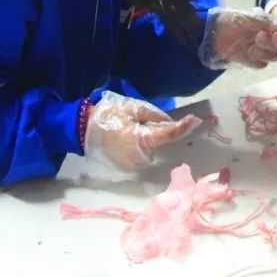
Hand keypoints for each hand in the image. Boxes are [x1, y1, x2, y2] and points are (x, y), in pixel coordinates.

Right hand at [84, 91, 201, 170]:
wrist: (81, 129)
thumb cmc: (108, 116)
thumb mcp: (133, 109)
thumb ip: (154, 116)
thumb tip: (170, 122)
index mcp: (143, 141)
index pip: (168, 135)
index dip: (182, 127)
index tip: (194, 120)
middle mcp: (141, 157)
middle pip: (160, 143)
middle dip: (160, 132)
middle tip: (147, 120)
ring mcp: (133, 165)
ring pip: (150, 149)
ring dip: (149, 139)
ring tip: (133, 127)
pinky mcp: (126, 167)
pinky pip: (140, 154)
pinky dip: (140, 146)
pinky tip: (129, 136)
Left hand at [199, 8, 276, 68]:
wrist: (213, 32)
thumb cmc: (231, 21)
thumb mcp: (249, 18)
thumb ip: (265, 23)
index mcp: (267, 29)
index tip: (275, 34)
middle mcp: (265, 41)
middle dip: (272, 46)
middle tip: (259, 39)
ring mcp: (258, 51)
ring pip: (272, 58)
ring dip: (263, 53)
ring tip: (250, 48)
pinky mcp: (249, 61)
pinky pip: (260, 65)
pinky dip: (255, 61)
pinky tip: (246, 55)